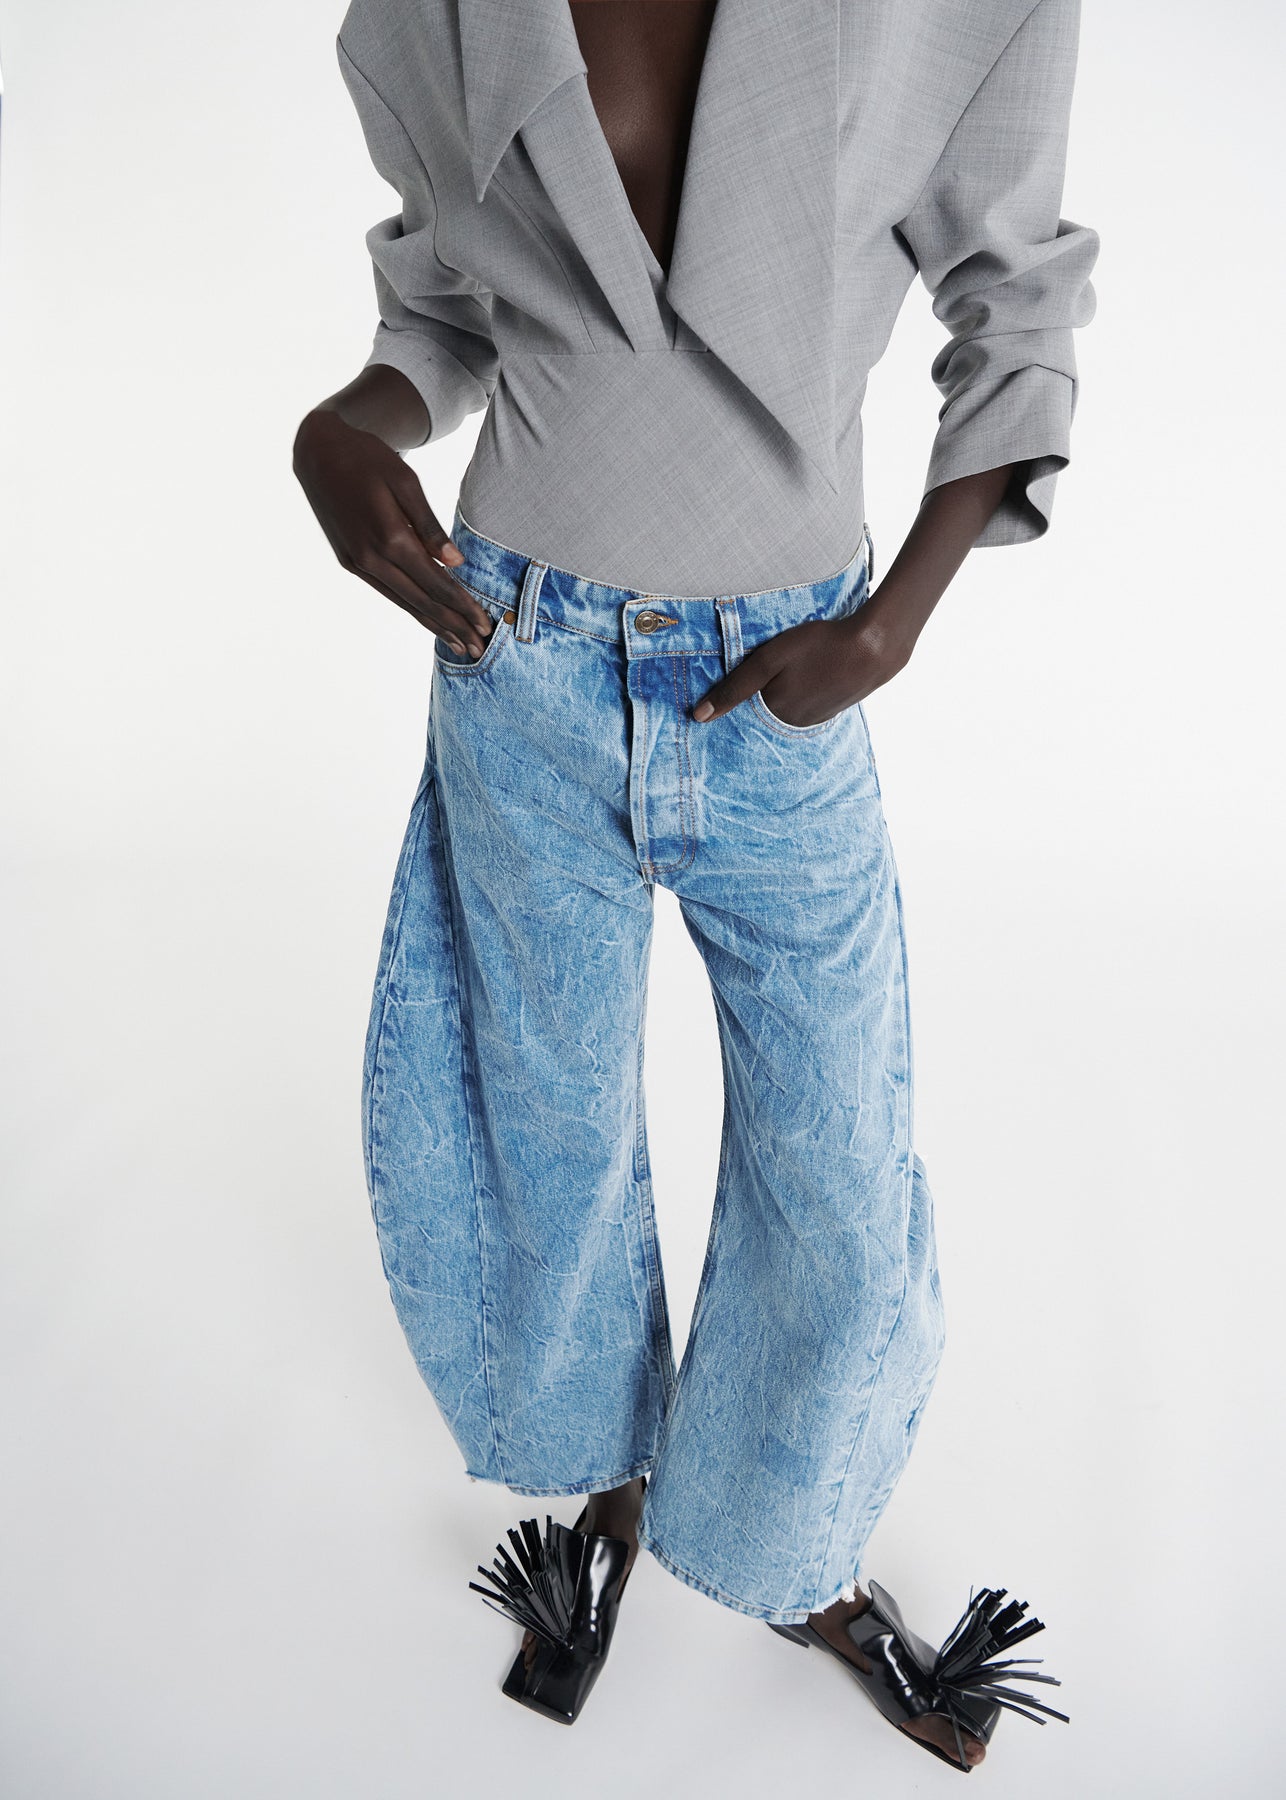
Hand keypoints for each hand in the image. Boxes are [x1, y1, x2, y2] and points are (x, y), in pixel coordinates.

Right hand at [292, 407, 493, 658]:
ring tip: (459, 644)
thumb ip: (429, 526)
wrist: (319, 452)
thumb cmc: (369, 459)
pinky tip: (427, 619)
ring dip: (433, 625)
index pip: (436, 584)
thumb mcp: (406, 481)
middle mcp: (371, 558)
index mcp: (390, 537)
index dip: (463, 607)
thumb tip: (455, 563)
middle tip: (480, 648)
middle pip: (422, 602)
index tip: (486, 624)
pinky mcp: (350, 561)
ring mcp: (358, 563)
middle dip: (454, 626)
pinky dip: (411, 608)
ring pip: (403, 602)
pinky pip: (387, 592)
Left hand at [690, 596, 913, 728]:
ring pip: (788, 709)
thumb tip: (699, 717)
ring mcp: (816, 717)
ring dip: (783, 696)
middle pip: (766, 713)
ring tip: (789, 674)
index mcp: (774, 712)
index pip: (743, 715)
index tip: (721, 699)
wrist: (875, 647)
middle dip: (757, 701)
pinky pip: (808, 705)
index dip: (733, 703)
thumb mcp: (769, 660)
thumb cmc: (819, 646)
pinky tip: (810, 676)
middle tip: (766, 676)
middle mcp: (793, 722)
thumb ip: (735, 687)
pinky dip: (803, 693)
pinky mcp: (834, 707)